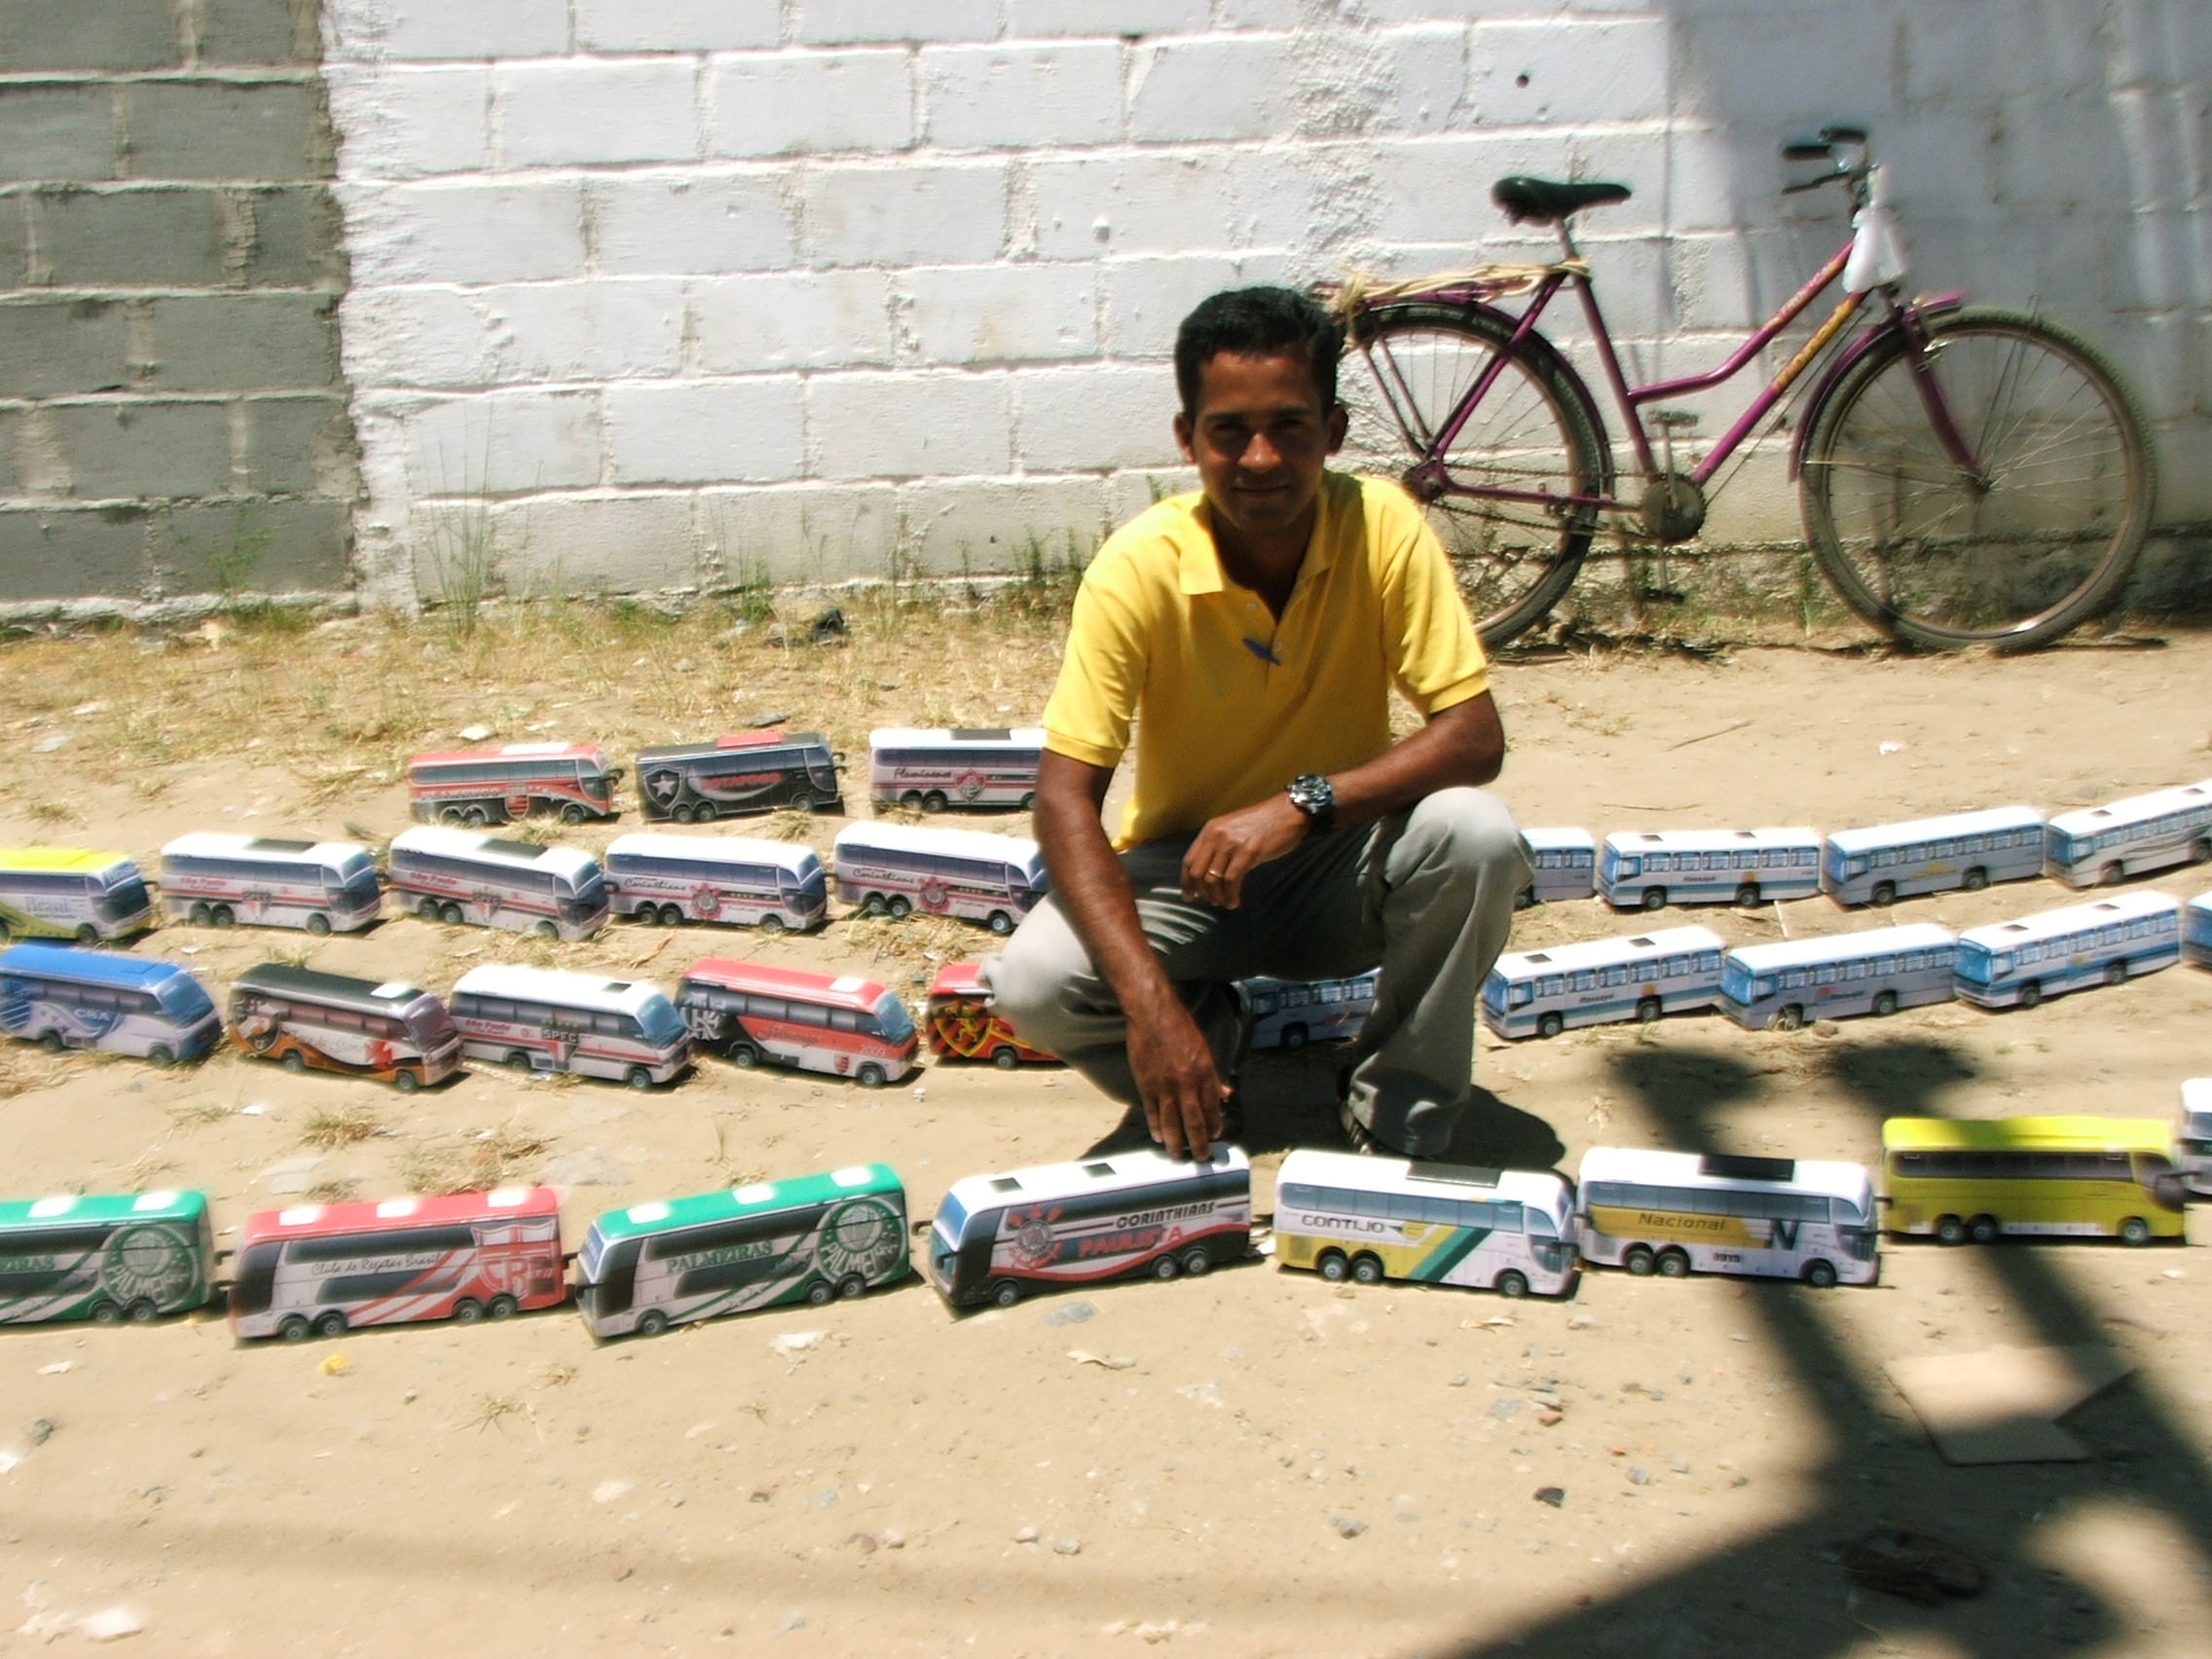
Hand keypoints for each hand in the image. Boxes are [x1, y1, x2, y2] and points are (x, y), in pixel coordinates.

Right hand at [1126, 989, 1229, 1160]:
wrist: (1152, 1014)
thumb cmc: (1179, 1027)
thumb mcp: (1204, 1049)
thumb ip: (1213, 1076)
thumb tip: (1225, 1094)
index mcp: (1204, 1072)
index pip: (1212, 1107)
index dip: (1214, 1125)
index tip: (1215, 1136)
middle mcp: (1186, 1082)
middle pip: (1194, 1120)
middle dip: (1199, 1142)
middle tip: (1202, 1156)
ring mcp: (1165, 1085)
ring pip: (1172, 1121)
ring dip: (1177, 1142)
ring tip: (1180, 1155)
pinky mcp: (1147, 1084)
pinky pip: (1153, 1112)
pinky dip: (1156, 1127)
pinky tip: (1159, 1138)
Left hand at [1180, 795, 1309, 909]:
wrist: (1288, 812)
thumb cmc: (1263, 824)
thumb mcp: (1233, 832)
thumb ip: (1220, 849)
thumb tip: (1211, 876)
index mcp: (1209, 830)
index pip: (1189, 860)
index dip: (1186, 882)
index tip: (1189, 896)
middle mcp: (1216, 835)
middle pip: (1197, 872)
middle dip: (1202, 892)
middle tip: (1212, 902)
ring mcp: (1231, 843)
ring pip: (1213, 879)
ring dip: (1218, 897)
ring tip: (1226, 903)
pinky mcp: (1248, 851)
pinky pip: (1232, 880)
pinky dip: (1231, 895)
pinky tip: (1235, 901)